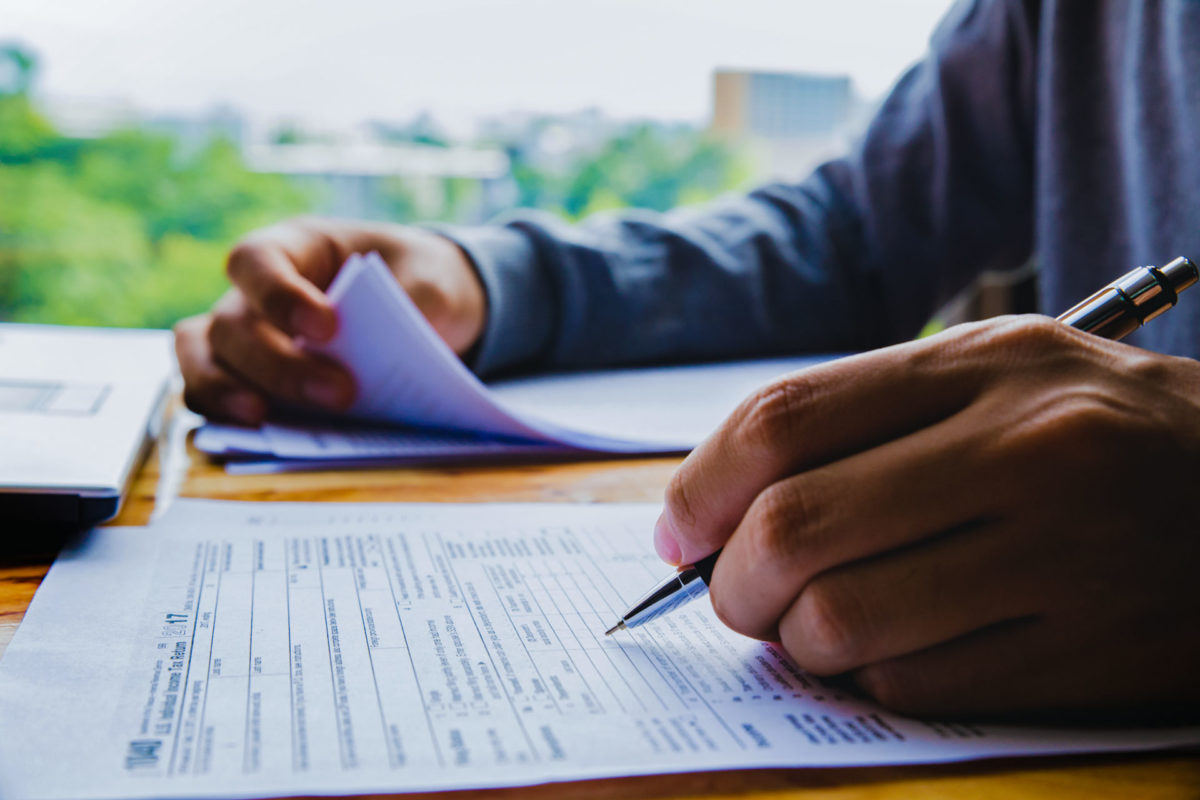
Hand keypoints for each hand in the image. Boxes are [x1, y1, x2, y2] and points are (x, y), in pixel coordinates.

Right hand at [174, 217, 485, 423]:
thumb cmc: (417, 280)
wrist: (423, 305)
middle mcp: (255, 292)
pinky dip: (224, 415)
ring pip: (203, 360)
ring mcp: (246, 337)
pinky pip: (211, 394)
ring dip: (227, 391)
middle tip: (340, 394)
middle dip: (280, 364)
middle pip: (232, 324)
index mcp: (297, 246)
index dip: (279, 296)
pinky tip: (258, 435)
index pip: (257, 261)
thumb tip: (397, 348)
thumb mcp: (434, 281)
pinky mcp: (250, 380)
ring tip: (264, 419)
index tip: (328, 328)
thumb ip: (418, 305)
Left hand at [656, 315, 1199, 716]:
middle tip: (734, 595)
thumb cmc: (1094, 433)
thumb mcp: (992, 378)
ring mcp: (1063, 555)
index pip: (783, 420)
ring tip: (814, 625)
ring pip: (842, 621)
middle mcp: (1025, 449)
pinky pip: (914, 686)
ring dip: (795, 640)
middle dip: (730, 581)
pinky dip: (869, 681)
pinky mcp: (1088, 652)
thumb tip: (707, 513)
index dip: (699, 487)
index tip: (680, 532)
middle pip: (795, 525)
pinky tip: (893, 652)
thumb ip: (856, 425)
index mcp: (983, 364)